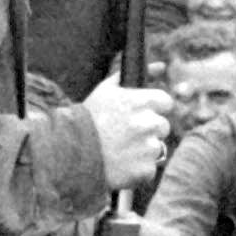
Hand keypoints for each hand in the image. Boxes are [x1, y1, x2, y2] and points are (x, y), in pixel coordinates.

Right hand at [83, 74, 174, 191]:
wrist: (70, 152)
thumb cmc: (88, 119)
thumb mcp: (107, 90)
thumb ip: (135, 75)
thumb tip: (162, 66)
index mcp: (142, 102)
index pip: (166, 102)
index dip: (153, 109)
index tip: (139, 115)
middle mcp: (149, 123)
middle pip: (162, 126)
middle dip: (148, 130)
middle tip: (125, 135)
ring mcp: (148, 148)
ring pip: (157, 148)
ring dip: (143, 150)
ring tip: (120, 150)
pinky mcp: (145, 170)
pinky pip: (150, 168)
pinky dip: (138, 169)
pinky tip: (121, 165)